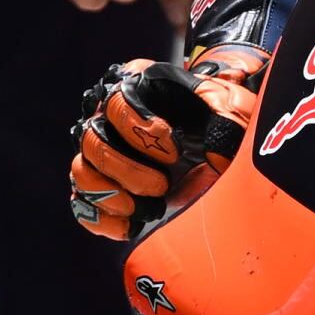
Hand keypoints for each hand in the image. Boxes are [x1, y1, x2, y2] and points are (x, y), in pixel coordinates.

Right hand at [67, 45, 267, 241]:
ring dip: (112, 195)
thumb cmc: (222, 122)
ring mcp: (103, 154)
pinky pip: (82, 206)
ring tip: (150, 208)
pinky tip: (135, 225)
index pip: (117, 100)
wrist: (220, 151)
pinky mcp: (103, 189)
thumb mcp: (233, 109)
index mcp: (138, 88)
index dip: (139, 128)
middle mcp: (110, 118)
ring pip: (81, 172)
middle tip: (163, 185)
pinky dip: (104, 220)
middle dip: (128, 170)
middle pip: (92, 140)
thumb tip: (210, 146)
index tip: (174, 151)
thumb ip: (225, 115)